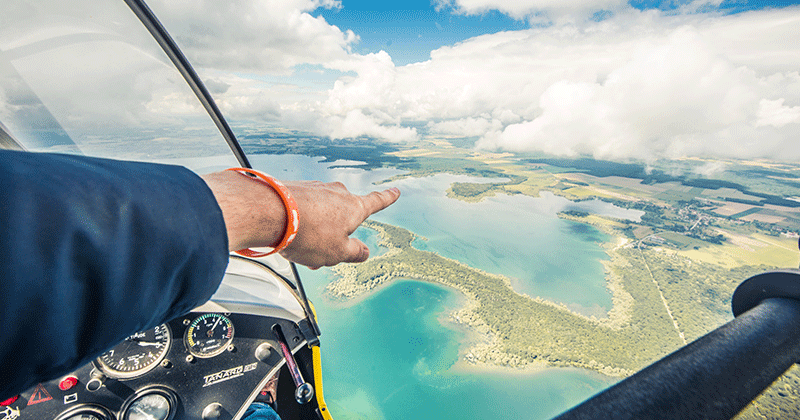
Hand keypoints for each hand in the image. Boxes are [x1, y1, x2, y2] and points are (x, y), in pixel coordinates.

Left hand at [201, 171, 399, 268]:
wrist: (268, 212)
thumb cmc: (306, 231)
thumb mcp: (337, 253)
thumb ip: (354, 252)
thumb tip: (363, 252)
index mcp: (353, 207)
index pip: (376, 202)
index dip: (387, 198)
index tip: (395, 192)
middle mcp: (335, 193)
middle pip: (342, 215)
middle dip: (335, 232)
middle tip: (324, 251)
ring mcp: (314, 189)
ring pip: (320, 215)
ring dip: (314, 232)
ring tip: (300, 248)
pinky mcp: (294, 189)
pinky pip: (302, 210)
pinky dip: (298, 224)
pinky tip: (287, 236)